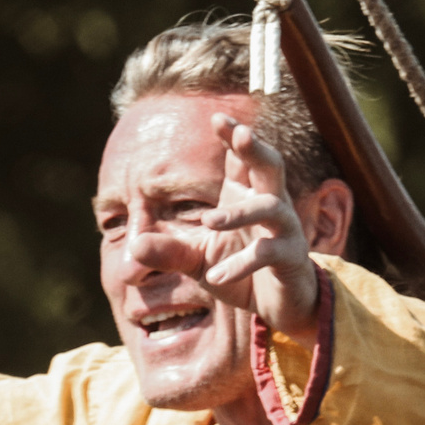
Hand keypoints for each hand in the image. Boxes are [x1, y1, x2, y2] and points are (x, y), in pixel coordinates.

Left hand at [130, 114, 321, 341]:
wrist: (278, 308)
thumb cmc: (241, 273)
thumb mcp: (198, 262)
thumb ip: (170, 252)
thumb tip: (134, 246)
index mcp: (245, 195)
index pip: (241, 157)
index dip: (232, 135)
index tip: (216, 117)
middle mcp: (269, 204)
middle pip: (270, 166)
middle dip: (257, 148)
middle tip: (242, 133)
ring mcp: (284, 229)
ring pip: (271, 207)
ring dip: (240, 212)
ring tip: (210, 221)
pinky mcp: (291, 258)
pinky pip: (268, 253)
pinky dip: (240, 264)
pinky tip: (216, 277)